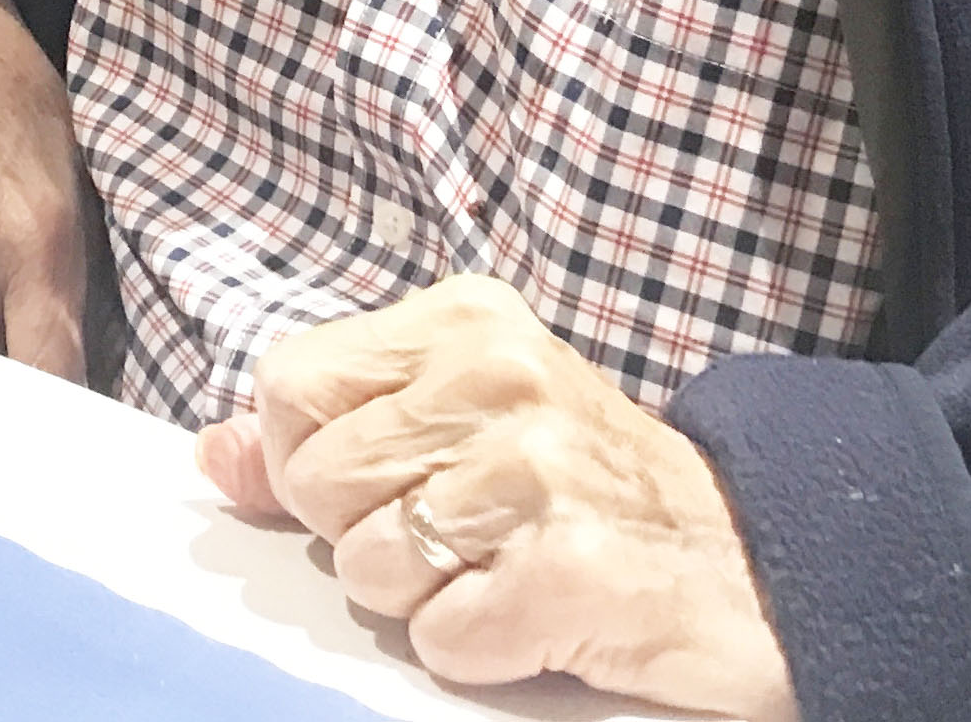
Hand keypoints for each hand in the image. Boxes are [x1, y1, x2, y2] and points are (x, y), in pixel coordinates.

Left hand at [196, 276, 797, 719]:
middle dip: (368, 536)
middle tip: (466, 533)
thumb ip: (330, 434)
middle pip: (318, 483)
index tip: (386, 477)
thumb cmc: (594, 493)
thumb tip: (215, 452)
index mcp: (465, 321)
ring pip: (367, 567)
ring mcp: (538, 470)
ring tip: (506, 568)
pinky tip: (539, 615)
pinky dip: (480, 648)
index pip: (289, 384)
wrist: (754, 565)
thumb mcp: (461, 425)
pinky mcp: (569, 568)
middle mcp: (501, 375)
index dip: (311, 456)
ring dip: (426, 598)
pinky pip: (439, 637)